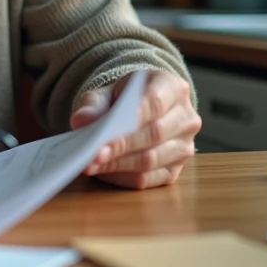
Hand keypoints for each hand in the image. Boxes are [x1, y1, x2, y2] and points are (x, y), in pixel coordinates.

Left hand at [70, 70, 200, 189]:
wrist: (138, 110)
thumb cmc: (123, 99)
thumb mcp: (105, 94)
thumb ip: (93, 105)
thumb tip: (80, 121)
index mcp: (172, 87)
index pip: (154, 103)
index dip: (130, 120)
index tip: (104, 133)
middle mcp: (186, 117)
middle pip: (155, 134)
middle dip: (120, 147)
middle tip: (93, 154)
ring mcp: (185, 146)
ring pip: (152, 160)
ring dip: (118, 165)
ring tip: (92, 164)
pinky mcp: (177, 170)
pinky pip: (149, 179)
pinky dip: (123, 178)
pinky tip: (103, 173)